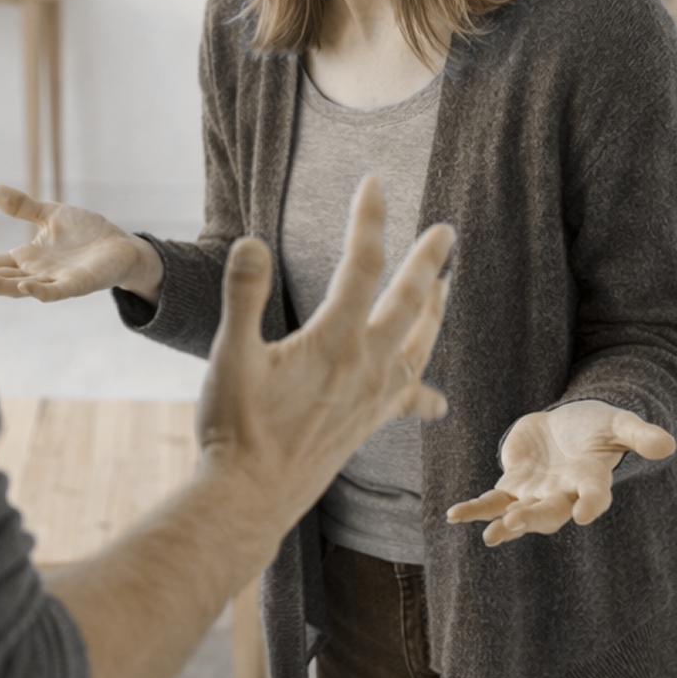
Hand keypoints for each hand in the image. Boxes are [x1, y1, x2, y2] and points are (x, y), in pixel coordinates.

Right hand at [0, 185, 160, 302]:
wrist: (121, 246)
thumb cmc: (86, 232)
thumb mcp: (50, 214)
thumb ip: (23, 206)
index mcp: (29, 257)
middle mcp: (37, 272)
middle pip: (4, 277)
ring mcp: (55, 280)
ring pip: (23, 287)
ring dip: (3, 286)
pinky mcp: (76, 285)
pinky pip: (55, 292)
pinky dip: (40, 292)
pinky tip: (26, 286)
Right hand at [197, 175, 454, 515]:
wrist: (251, 494)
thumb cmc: (235, 425)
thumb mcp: (229, 355)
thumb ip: (244, 295)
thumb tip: (252, 241)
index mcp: (334, 341)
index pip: (361, 266)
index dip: (370, 220)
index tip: (376, 183)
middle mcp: (366, 365)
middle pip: (409, 302)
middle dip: (428, 261)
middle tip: (446, 232)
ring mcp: (373, 397)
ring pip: (421, 345)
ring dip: (436, 312)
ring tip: (447, 288)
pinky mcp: (370, 423)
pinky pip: (410, 397)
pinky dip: (425, 389)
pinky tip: (436, 397)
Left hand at [446, 400, 675, 545]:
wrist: (571, 425)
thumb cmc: (599, 425)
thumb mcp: (620, 423)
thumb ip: (640, 434)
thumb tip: (668, 443)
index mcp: (591, 479)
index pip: (594, 496)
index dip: (591, 504)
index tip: (585, 515)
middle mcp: (563, 492)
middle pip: (550, 511)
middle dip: (533, 518)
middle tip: (514, 524)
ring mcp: (537, 491)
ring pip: (519, 512)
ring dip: (503, 523)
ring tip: (489, 535)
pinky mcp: (514, 483)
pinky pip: (492, 500)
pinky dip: (475, 508)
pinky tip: (454, 515)